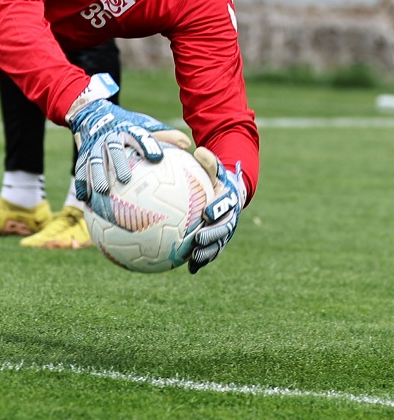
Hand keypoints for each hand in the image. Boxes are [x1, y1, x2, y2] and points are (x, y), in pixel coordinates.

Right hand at [65, 75, 190, 200]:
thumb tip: (187, 143)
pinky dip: (82, 184)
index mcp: (127, 130)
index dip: (147, 145)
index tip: (156, 158)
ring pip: (94, 160)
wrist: (92, 115)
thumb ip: (164, 135)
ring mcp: (93, 146)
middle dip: (117, 162)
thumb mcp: (144, 125)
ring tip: (101, 191)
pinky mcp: (82, 155)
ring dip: (96, 175)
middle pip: (113, 148)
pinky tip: (85, 200)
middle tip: (124, 179)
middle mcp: (109, 137)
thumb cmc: (126, 126)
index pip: (139, 136)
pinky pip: (80, 170)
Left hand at [187, 149, 244, 273]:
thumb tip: (199, 151)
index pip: (224, 204)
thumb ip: (209, 162)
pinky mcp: (219, 242)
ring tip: (194, 258)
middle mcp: (230, 218)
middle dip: (212, 235)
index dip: (217, 208)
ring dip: (207, 253)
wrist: (229, 195)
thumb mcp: (214, 169)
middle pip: (223, 229)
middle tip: (198, 238)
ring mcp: (225, 232)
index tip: (207, 212)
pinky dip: (202, 261)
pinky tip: (189, 268)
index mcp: (228, 200)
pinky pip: (211, 253)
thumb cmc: (216, 180)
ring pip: (218, 245)